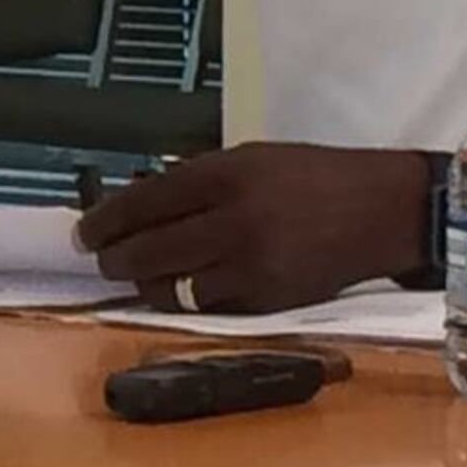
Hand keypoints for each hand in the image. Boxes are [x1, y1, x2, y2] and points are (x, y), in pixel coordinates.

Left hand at [78, 143, 431, 314]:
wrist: (382, 212)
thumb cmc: (313, 176)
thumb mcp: (252, 158)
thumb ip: (198, 180)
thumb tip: (142, 204)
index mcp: (227, 174)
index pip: (146, 202)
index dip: (106, 220)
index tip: (83, 232)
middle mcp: (234, 221)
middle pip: (149, 251)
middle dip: (115, 259)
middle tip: (102, 258)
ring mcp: (251, 266)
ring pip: (172, 288)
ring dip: (145, 285)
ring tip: (138, 276)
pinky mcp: (268, 301)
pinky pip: (208, 307)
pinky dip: (186, 300)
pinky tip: (179, 289)